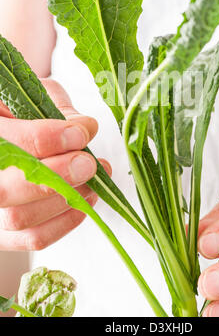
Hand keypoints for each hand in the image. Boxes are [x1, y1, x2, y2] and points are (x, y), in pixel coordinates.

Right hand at [0, 79, 110, 250]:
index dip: (47, 139)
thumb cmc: (26, 113)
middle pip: (5, 191)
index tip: (81, 132)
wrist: (18, 133)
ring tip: (94, 180)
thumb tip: (85, 129)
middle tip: (88, 164)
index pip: (8, 143)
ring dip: (65, 200)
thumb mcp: (38, 98)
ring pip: (19, 218)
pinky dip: (64, 223)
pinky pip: (32, 238)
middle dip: (56, 176)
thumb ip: (59, 111)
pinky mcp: (5, 232)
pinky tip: (85, 201)